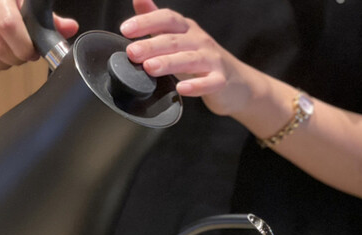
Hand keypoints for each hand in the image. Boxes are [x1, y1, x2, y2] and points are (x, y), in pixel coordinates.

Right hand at [0, 0, 78, 76]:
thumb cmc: (3, 8)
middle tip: (19, 55)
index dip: (24, 47)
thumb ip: (47, 20)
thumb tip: (70, 27)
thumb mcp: (24, 8)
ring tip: (6, 55)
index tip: (31, 52)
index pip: (9, 27)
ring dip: (3, 65)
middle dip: (15, 58)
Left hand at [120, 0, 252, 115]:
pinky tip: (182, 89)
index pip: (166, 18)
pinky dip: (196, 85)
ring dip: (168, 63)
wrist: (235, 82)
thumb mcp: (179, 38)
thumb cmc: (201, 59)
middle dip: (151, 45)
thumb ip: (158, 21)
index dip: (146, 22)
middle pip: (173, 40)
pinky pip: (208, 82)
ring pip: (189, 59)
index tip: (126, 30)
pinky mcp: (220, 80)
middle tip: (132, 52)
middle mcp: (199, 40)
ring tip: (149, 68)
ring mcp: (212, 60)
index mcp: (187, 29)